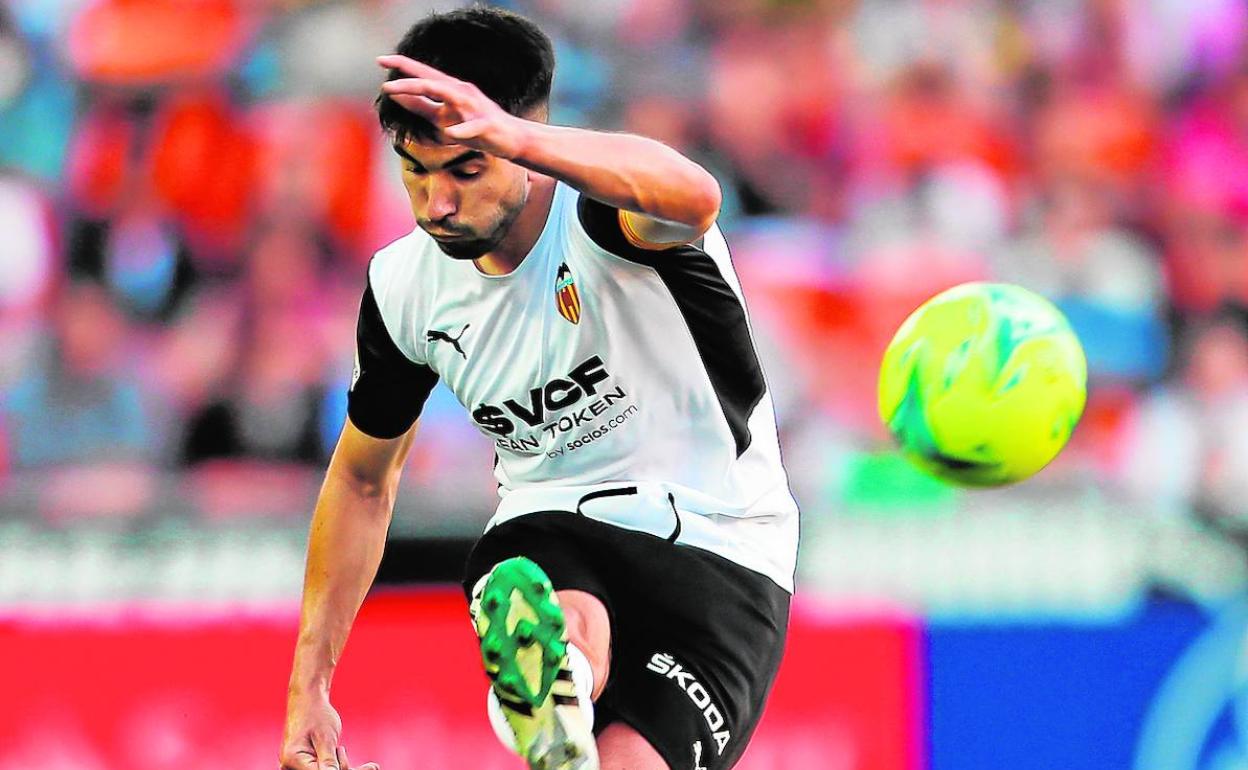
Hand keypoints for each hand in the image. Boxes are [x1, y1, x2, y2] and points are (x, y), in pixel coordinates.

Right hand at [280, 693, 378, 769]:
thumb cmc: (316, 714)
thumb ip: (328, 760)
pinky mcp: (307, 766)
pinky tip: (368, 767)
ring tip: (343, 749)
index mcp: (292, 760)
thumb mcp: (326, 737)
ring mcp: (297, 767)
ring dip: (344, 767)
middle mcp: (291, 767)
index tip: (371, 768)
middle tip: (372, 766)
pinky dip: (343, 767)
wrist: (308, 701)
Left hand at [377, 54, 529, 158]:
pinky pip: (472, 128)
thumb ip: (420, 106)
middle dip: (407, 77)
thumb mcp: (442, 116)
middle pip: (431, 80)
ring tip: (397, 92)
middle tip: (384, 76)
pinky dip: (462, 129)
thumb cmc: (474, 127)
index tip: (380, 60)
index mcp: (450, 89)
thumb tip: (394, 95)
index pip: (424, 74)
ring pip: (447, 95)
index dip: (403, 66)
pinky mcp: (486, 125)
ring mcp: (474, 108)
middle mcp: (461, 92)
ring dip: (422, 90)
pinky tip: (450, 132)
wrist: (509, 139)